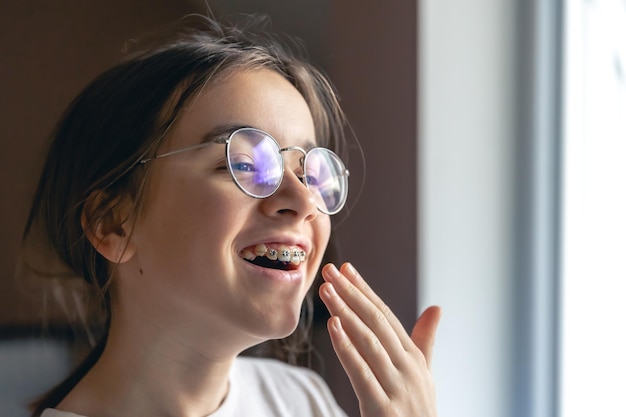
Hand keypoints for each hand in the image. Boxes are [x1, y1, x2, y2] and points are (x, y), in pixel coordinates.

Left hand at [319, 262, 441, 416]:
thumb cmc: (418, 412)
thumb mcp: (424, 376)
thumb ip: (425, 342)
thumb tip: (436, 307)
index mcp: (414, 358)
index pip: (386, 316)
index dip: (365, 291)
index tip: (346, 269)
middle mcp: (408, 368)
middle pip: (376, 322)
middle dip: (351, 293)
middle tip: (330, 271)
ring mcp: (398, 388)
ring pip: (368, 341)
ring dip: (345, 312)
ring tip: (327, 291)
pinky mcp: (384, 409)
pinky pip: (362, 373)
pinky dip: (347, 348)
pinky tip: (333, 327)